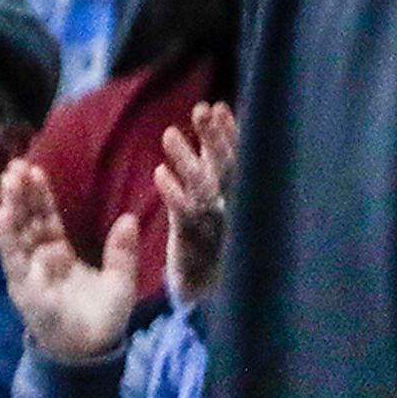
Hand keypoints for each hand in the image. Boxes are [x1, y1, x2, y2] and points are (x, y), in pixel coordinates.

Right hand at [0, 156, 142, 363]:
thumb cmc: (102, 319)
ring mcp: (28, 273)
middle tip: (16, 164)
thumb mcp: (120, 282)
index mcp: (59, 255)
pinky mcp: (23, 288)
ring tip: (8, 179)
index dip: (41, 196)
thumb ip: (121, 252)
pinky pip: (12, 258)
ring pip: (17, 234)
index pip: (46, 220)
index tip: (34, 169)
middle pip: (28, 221)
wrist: (89, 354)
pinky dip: (5, 235)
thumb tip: (128, 218)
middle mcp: (38, 260)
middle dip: (22, 194)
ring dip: (12, 206)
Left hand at [156, 102, 235, 301]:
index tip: (218, 106)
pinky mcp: (192, 243)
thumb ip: (214, 158)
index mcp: (236, 196)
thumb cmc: (211, 235)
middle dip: (214, 140)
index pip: (235, 160)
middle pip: (224, 169)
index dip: (228, 134)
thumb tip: (215, 113)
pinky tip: (159, 174)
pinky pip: (184, 216)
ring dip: (187, 160)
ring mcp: (213, 226)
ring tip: (168, 134)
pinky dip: (174, 194)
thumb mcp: (215, 194)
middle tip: (201, 110)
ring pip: (203, 189)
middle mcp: (230, 209)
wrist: (205, 291)